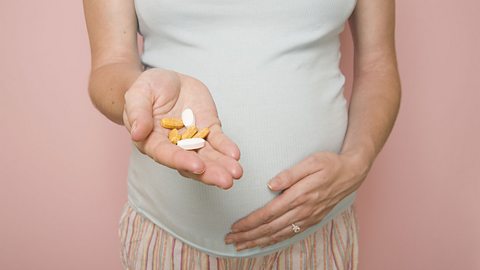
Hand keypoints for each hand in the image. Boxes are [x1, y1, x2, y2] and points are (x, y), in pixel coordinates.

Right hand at [123, 68, 242, 188]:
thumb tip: (136, 133)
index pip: (166, 154)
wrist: (165, 81)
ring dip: (222, 165)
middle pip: (191, 162)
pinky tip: (235, 155)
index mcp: (153, 142)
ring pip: (208, 156)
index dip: (181, 161)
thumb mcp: (138, 95)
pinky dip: (227, 148)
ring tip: (236, 173)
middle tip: (225, 181)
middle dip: (209, 173)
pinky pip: (218, 141)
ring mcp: (193, 139)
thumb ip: (138, 113)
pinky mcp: (208, 128)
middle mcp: (174, 146)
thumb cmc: (147, 90)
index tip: (197, 166)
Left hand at [224, 151, 370, 250]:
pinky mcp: (312, 220)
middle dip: (248, 236)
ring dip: (258, 241)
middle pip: (270, 228)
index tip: (235, 226)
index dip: (250, 222)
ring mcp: (308, 217)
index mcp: (300, 195)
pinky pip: (290, 234)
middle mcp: (303, 210)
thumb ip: (290, 174)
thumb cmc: (329, 164)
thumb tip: (270, 185)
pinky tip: (263, 243)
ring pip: (279, 234)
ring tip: (242, 245)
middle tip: (230, 240)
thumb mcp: (311, 162)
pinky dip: (274, 241)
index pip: (269, 213)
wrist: (352, 173)